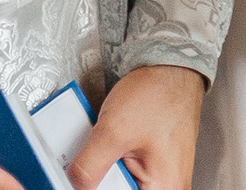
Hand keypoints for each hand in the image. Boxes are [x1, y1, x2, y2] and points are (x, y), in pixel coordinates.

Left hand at [68, 65, 205, 189]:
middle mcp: (168, 186)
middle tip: (91, 160)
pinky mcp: (155, 164)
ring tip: (104, 148)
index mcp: (163, 187)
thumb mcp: (113, 131)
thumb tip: (73, 186)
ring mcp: (162, 175)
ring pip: (122, 184)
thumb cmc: (158, 93)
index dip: (95, 188)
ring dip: (105, 171)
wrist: (172, 67)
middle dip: (100, 179)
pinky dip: (112, 162)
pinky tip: (110, 147)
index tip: (79, 179)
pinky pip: (128, 174)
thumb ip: (88, 167)